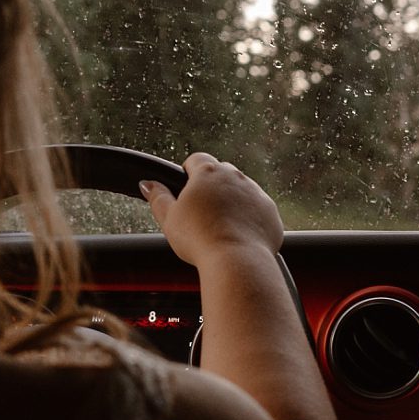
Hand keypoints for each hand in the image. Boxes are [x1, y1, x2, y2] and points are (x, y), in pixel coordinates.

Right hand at [140, 152, 283, 267]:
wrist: (237, 259)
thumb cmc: (200, 239)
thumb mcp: (169, 219)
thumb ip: (158, 198)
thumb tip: (148, 184)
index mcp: (209, 173)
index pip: (197, 159)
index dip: (188, 172)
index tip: (186, 188)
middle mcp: (236, 177)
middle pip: (221, 172)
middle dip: (212, 186)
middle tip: (201, 211)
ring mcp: (257, 193)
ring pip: (242, 190)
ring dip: (232, 201)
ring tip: (220, 225)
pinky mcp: (270, 211)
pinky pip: (258, 209)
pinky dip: (249, 217)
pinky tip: (238, 234)